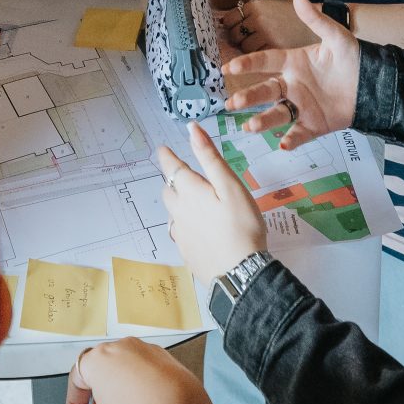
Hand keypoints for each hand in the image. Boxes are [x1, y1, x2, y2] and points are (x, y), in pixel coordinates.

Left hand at [156, 121, 269, 282]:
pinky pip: (179, 232)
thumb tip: (192, 129)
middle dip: (174, 180)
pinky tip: (199, 230)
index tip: (162, 149)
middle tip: (186, 177)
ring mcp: (180, 234)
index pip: (171, 168)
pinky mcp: (185, 253)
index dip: (166, 156)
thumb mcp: (231, 186)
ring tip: (193, 204)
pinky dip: (185, 225)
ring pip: (172, 212)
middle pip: (169, 190)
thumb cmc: (241, 225)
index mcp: (190, 191)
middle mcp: (179, 211)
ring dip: (178, 204)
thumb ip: (210, 157)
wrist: (241, 274)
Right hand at [223, 0, 358, 148]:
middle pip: (264, 92)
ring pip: (276, 114)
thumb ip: (314, 18)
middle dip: (247, 98)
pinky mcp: (313, 124)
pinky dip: (291, 140)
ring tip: (249, 127)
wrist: (374, 84)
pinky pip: (299, 133)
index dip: (246, 64)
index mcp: (293, 63)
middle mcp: (291, 85)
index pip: (264, 62)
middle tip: (231, 103)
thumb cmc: (353, 58)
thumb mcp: (335, 36)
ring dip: (262, 121)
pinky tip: (283, 144)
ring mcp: (300, 106)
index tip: (228, 68)